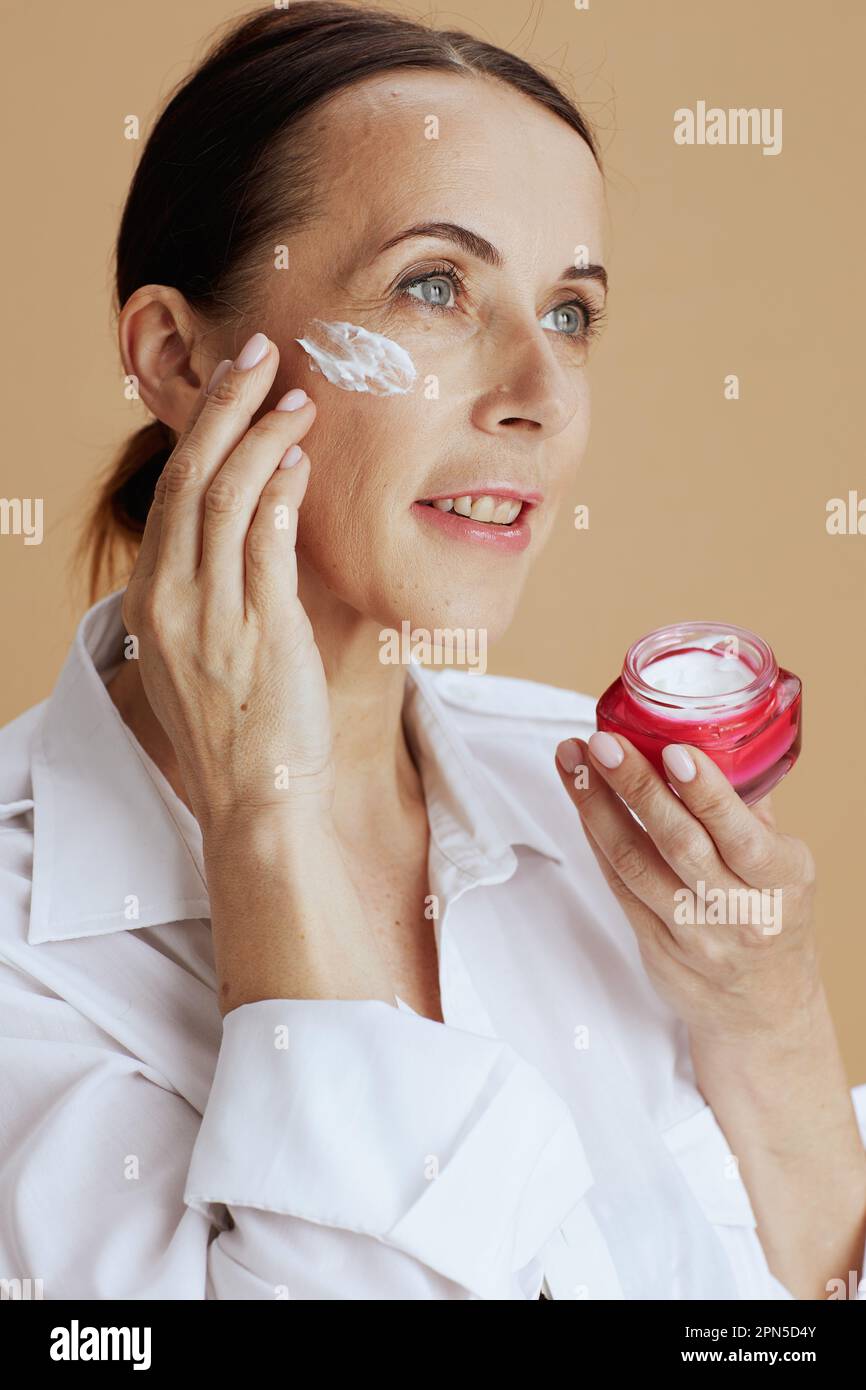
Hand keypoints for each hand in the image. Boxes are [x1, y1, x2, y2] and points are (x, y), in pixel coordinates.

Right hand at [121, 332, 332, 838]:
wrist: (255, 804)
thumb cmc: (243, 730)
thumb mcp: (205, 652)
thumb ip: (217, 588)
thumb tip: (259, 521)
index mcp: (151, 602)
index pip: (170, 495)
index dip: (203, 431)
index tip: (234, 383)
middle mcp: (169, 601)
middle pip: (188, 479)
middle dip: (224, 407)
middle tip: (258, 352)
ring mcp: (209, 617)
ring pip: (224, 498)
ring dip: (261, 436)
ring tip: (296, 394)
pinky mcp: (257, 633)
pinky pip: (264, 543)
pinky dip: (281, 492)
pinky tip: (301, 457)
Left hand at [555, 732, 820, 1045]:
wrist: (763, 1010)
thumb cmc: (772, 915)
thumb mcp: (784, 862)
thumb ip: (751, 805)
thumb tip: (716, 737)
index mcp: (781, 881)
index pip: (742, 837)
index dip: (707, 793)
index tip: (673, 751)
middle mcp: (738, 912)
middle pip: (678, 844)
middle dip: (635, 787)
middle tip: (603, 743)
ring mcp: (694, 935)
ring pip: (635, 864)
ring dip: (597, 806)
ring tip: (573, 761)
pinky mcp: (655, 947)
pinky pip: (618, 885)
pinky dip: (596, 837)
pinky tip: (581, 800)